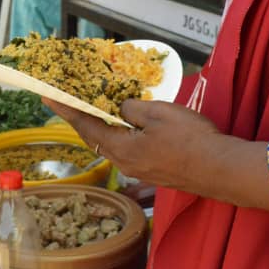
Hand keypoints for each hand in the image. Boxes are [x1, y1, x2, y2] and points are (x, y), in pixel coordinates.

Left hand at [42, 98, 220, 190]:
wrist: (221, 169)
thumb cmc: (192, 139)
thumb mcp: (159, 113)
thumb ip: (132, 109)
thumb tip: (119, 107)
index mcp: (121, 148)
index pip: (84, 125)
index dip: (64, 109)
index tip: (47, 97)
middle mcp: (124, 163)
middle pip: (94, 136)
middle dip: (80, 116)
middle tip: (67, 98)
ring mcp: (139, 170)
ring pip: (112, 143)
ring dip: (101, 125)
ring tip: (94, 106)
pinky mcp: (152, 171)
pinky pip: (127, 149)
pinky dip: (119, 133)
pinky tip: (125, 123)